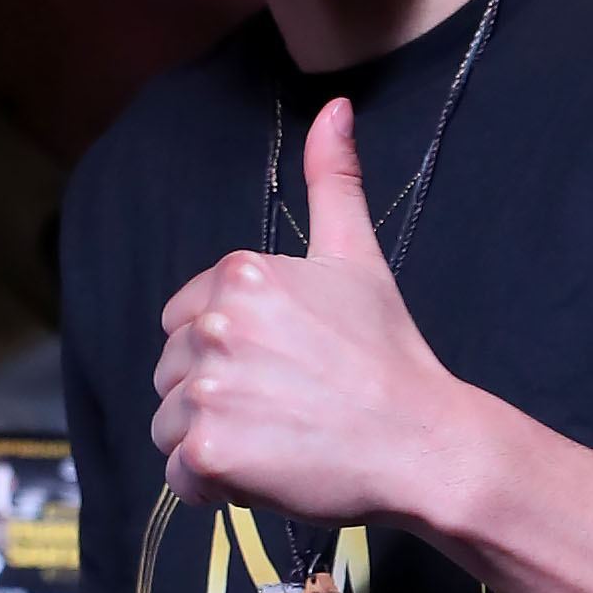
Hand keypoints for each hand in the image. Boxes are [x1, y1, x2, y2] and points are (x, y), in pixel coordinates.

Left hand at [153, 100, 473, 529]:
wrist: (423, 441)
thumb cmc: (390, 355)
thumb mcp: (356, 257)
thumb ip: (334, 181)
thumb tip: (335, 108)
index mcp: (238, 275)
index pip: (184, 321)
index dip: (227, 351)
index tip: (282, 366)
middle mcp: (212, 324)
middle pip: (173, 373)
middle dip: (218, 396)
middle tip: (288, 406)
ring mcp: (207, 389)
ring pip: (169, 424)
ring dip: (212, 442)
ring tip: (279, 438)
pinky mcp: (208, 449)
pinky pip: (178, 475)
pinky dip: (212, 485)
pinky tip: (265, 473)